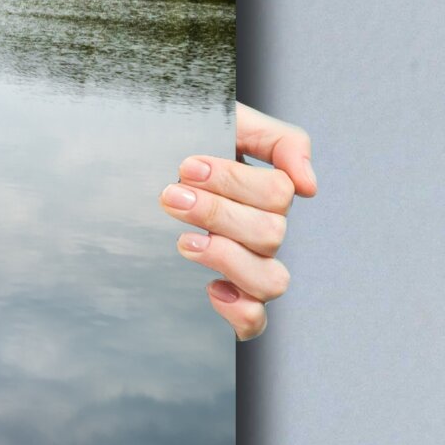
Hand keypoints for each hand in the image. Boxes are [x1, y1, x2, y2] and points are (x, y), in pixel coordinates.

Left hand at [161, 101, 314, 339]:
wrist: (135, 163)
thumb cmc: (185, 140)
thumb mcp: (230, 121)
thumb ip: (280, 141)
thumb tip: (309, 186)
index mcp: (266, 191)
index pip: (278, 193)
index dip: (234, 181)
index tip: (187, 166)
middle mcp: (263, 231)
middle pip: (271, 234)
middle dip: (217, 212)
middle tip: (171, 195)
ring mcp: (248, 266)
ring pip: (271, 280)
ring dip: (228, 258)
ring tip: (184, 241)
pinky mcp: (229, 296)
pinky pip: (255, 322)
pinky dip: (241, 312)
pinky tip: (212, 289)